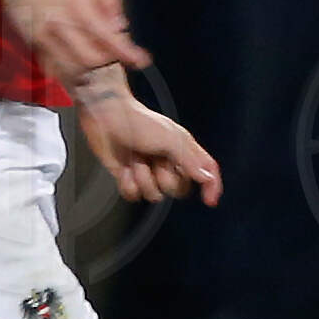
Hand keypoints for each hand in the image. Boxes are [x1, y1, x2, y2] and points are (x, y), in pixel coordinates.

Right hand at [0, 0, 150, 79]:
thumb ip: (109, 1)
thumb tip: (121, 28)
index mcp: (78, 7)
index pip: (107, 39)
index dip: (127, 53)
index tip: (142, 62)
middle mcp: (60, 26)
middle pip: (91, 61)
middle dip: (108, 63)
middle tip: (115, 58)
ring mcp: (44, 38)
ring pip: (72, 69)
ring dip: (90, 71)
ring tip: (98, 63)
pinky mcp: (34, 45)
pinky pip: (55, 67)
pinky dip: (70, 71)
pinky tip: (79, 64)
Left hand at [77, 85, 219, 204]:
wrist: (106, 117)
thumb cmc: (139, 122)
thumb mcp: (171, 139)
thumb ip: (191, 160)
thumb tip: (207, 177)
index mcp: (184, 150)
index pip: (207, 170)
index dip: (212, 186)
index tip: (209, 201)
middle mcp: (169, 162)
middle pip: (179, 190)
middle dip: (165, 179)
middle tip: (155, 161)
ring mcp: (148, 171)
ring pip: (155, 195)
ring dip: (143, 178)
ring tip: (135, 159)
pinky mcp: (128, 177)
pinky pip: (134, 196)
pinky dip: (127, 184)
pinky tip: (124, 168)